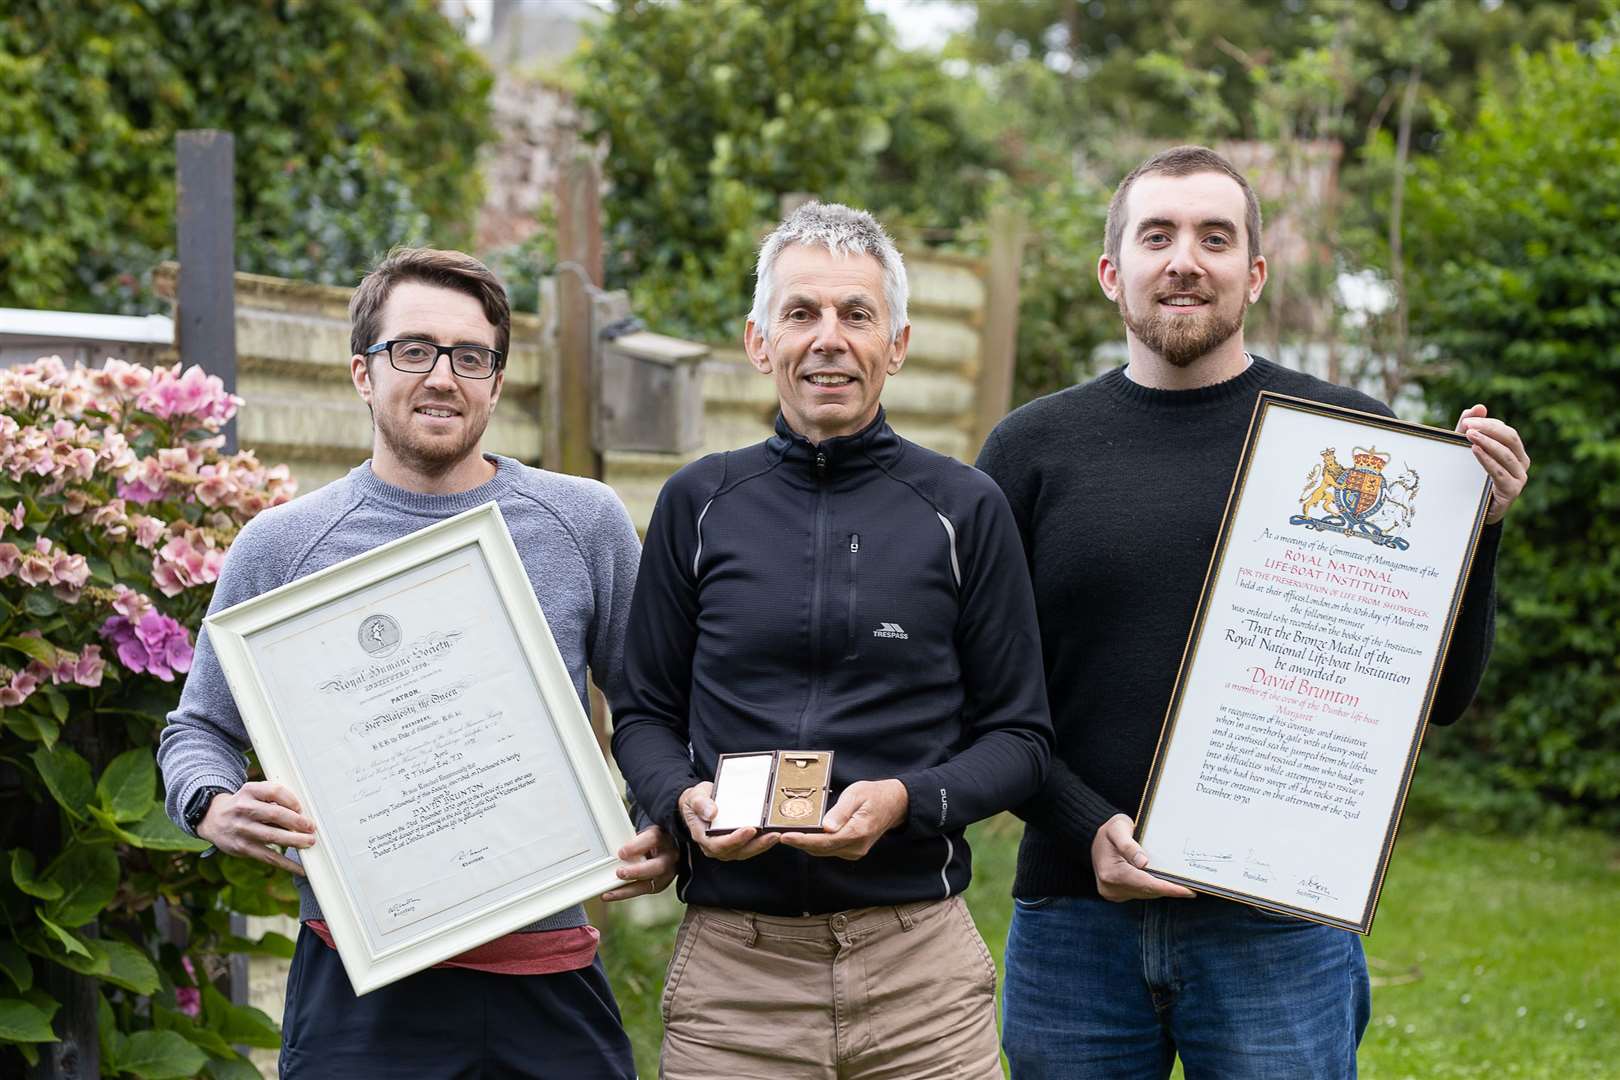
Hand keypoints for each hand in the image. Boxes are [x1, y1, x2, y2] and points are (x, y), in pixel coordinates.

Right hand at [197, 780, 314, 874]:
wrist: (213, 819)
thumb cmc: (243, 805)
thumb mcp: (254, 793)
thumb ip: (274, 799)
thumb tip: (303, 814)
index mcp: (249, 791)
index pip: (274, 791)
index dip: (291, 800)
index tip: (301, 808)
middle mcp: (243, 809)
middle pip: (274, 814)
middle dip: (297, 822)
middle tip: (311, 827)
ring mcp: (242, 829)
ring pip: (272, 836)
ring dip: (294, 840)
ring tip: (309, 842)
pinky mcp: (242, 847)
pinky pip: (267, 856)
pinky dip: (285, 863)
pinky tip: (299, 868)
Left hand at [601, 825, 678, 901]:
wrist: (663, 849)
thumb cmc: (649, 841)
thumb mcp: (642, 835)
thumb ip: (631, 841)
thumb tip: (610, 847)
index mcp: (663, 838)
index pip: (653, 839)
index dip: (637, 846)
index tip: (621, 853)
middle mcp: (669, 856)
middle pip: (658, 866)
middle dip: (638, 871)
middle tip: (620, 873)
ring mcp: (666, 873)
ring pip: (651, 884)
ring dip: (628, 888)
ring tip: (609, 891)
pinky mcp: (659, 885)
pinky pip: (642, 891)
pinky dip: (625, 893)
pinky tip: (610, 894)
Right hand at [679, 781, 780, 861]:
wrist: (700, 802)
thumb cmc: (697, 800)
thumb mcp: (695, 797)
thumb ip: (701, 804)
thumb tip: (712, 813)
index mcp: (703, 837)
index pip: (719, 844)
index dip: (735, 839)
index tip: (750, 829)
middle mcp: (715, 846)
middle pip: (737, 851)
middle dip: (756, 844)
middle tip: (773, 835)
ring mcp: (727, 846)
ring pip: (747, 850)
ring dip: (763, 844)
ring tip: (777, 835)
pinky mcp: (737, 843)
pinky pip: (751, 845)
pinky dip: (763, 841)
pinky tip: (775, 833)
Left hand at [777, 779, 907, 860]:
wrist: (894, 804)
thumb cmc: (874, 795)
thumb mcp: (856, 795)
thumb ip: (841, 812)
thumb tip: (826, 828)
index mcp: (857, 832)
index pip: (824, 841)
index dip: (802, 840)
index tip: (784, 836)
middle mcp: (856, 847)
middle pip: (821, 849)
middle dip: (798, 843)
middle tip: (777, 834)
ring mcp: (854, 851)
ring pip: (823, 851)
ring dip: (805, 844)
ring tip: (786, 834)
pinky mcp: (852, 851)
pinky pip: (829, 849)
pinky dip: (815, 843)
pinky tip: (803, 834)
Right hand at [1091, 814, 1194, 901]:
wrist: (1094, 838)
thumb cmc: (1110, 830)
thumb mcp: (1118, 828)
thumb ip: (1129, 844)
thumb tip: (1143, 862)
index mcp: (1111, 873)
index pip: (1145, 884)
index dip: (1167, 888)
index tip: (1187, 890)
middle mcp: (1110, 888)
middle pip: (1147, 891)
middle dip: (1169, 889)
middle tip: (1193, 886)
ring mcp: (1113, 893)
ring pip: (1145, 894)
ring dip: (1162, 889)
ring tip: (1182, 884)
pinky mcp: (1117, 894)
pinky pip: (1141, 893)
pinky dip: (1153, 887)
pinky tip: (1165, 881)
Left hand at [1455, 405, 1529, 523]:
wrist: (1476, 511)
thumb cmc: (1474, 478)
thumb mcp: (1470, 452)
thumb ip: (1472, 430)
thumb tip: (1479, 406)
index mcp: (1516, 452)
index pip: (1507, 432)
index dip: (1489, 423)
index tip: (1467, 420)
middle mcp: (1522, 463)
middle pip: (1510, 439)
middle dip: (1489, 429)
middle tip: (1468, 425)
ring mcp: (1520, 477)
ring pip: (1506, 454)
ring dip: (1487, 442)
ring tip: (1469, 435)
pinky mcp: (1512, 490)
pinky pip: (1499, 472)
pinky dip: (1487, 459)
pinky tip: (1474, 450)